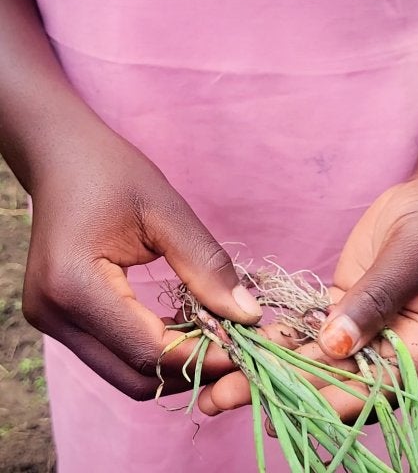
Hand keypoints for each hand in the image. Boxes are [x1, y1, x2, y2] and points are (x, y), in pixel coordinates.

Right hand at [22, 129, 261, 399]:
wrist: (61, 157)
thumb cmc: (112, 173)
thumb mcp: (167, 212)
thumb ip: (207, 266)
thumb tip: (248, 316)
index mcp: (75, 285)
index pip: (149, 350)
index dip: (204, 354)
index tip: (247, 342)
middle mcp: (54, 316)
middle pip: (135, 376)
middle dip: (192, 366)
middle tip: (235, 341)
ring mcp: (52, 322)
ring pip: (126, 373)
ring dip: (175, 361)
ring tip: (214, 331)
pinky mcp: (61, 319)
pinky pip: (116, 354)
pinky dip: (155, 349)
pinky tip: (184, 323)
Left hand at [198, 170, 417, 419]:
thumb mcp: (416, 252)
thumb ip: (378, 297)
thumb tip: (336, 346)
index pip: (375, 387)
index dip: (325, 398)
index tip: (274, 401)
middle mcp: (399, 347)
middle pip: (339, 378)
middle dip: (284, 387)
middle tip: (225, 394)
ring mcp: (371, 327)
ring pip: (321, 356)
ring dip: (275, 365)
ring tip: (223, 377)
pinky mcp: (350, 305)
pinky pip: (314, 327)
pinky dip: (283, 335)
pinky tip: (247, 341)